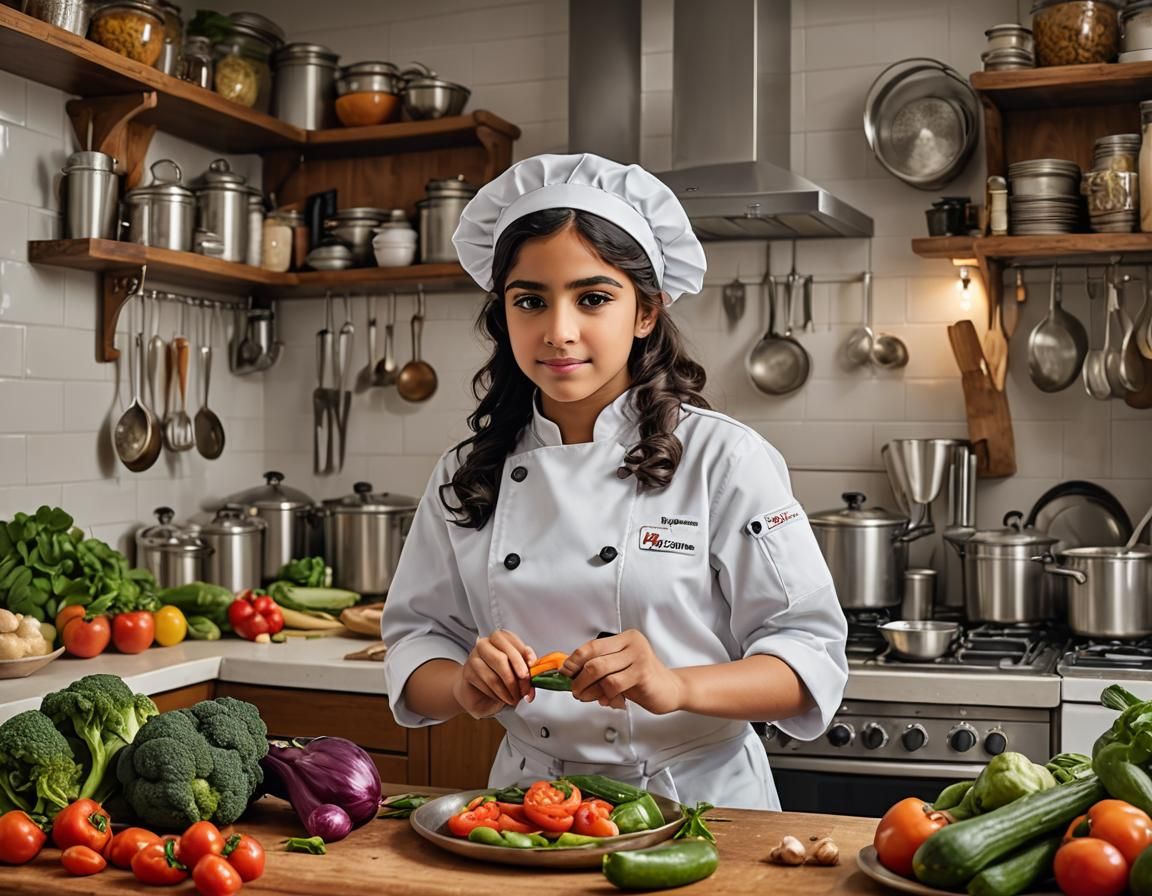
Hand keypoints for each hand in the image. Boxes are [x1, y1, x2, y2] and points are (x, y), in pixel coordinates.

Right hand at [452, 629, 535, 718]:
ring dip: (508, 689)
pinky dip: (498, 694)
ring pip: (494, 675)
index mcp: (499, 638)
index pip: (510, 640)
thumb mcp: (517, 672)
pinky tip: (502, 697)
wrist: (477, 692)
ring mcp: (474, 657)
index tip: (531, 669)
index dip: (523, 655)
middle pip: (501, 657)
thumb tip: (536, 674)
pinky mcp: (468, 672)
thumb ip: (527, 670)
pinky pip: (486, 685)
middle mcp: (485, 644)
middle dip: (515, 677)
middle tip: (524, 689)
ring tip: (514, 698)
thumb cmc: (499, 678)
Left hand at [563, 630, 684, 714]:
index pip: (591, 646)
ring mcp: (638, 657)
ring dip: (588, 689)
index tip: (565, 672)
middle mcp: (631, 644)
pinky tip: (609, 700)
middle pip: (593, 659)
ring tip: (588, 697)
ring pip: (599, 671)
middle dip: (578, 678)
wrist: (671, 689)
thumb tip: (571, 674)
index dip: (574, 660)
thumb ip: (600, 668)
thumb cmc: (643, 679)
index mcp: (624, 638)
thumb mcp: (620, 668)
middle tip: (575, 690)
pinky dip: (606, 695)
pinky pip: (613, 684)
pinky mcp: (642, 673)